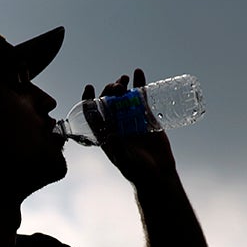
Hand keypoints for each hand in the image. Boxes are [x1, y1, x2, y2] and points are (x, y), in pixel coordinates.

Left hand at [82, 68, 178, 183]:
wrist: (158, 173)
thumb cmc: (137, 171)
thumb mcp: (125, 161)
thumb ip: (118, 148)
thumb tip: (111, 134)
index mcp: (105, 133)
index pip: (91, 114)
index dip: (88, 100)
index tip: (89, 87)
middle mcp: (115, 124)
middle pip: (108, 102)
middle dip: (109, 91)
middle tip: (116, 86)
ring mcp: (130, 118)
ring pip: (123, 98)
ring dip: (122, 86)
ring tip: (125, 78)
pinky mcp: (146, 116)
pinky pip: (141, 98)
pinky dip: (139, 85)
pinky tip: (138, 73)